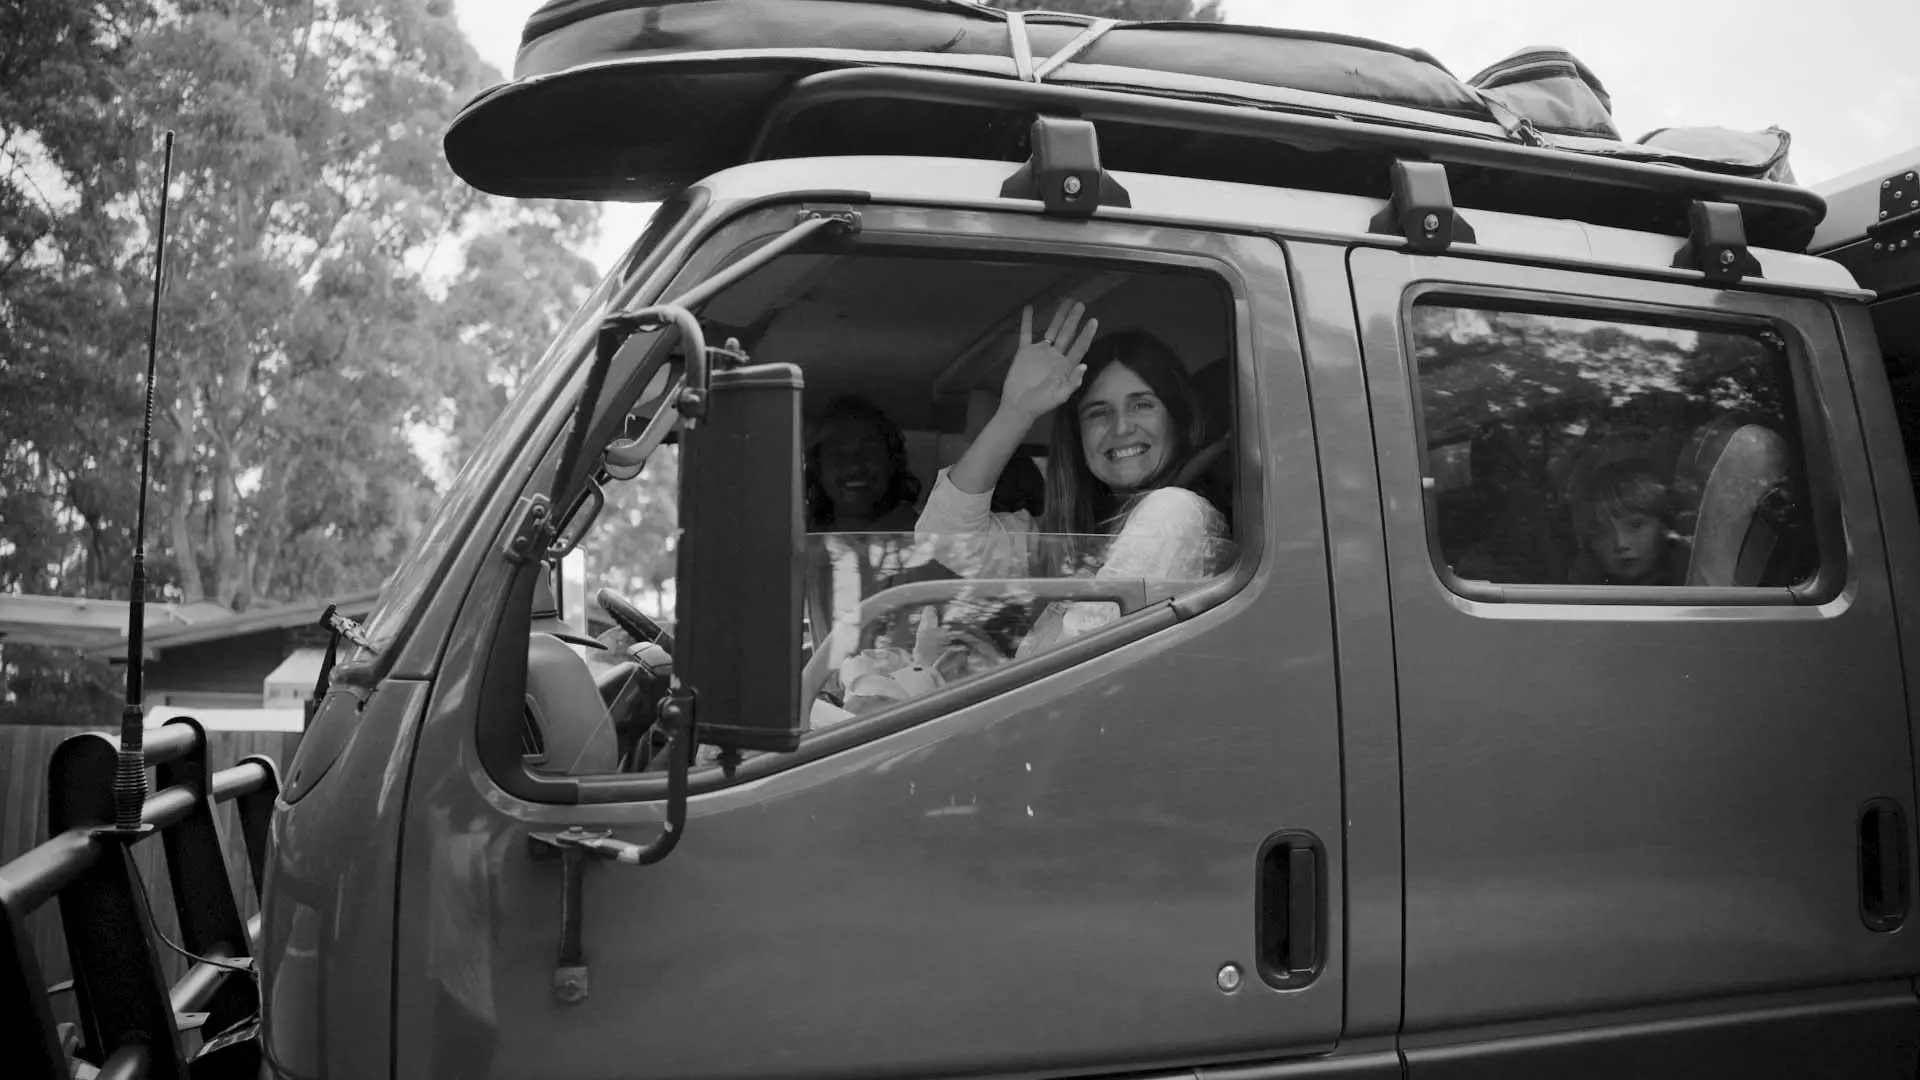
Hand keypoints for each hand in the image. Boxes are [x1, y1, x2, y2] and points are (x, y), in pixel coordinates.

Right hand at [999, 302, 1098, 422]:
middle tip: (1080, 304)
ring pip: (1051, 330)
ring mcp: (1040, 353)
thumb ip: (1072, 383)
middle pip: (1067, 334)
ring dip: (1058, 317)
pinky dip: (1027, 321)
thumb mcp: (1059, 397)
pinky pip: (1026, 334)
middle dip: (1073, 319)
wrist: (1018, 407)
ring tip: (1065, 302)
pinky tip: (1029, 308)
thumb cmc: (1040, 404)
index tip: (1093, 321)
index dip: (1087, 335)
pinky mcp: (1025, 352)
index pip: (1079, 347)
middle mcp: (1055, 356)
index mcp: (1066, 366)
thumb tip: (1084, 366)